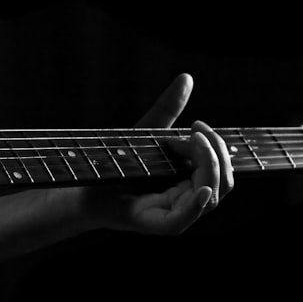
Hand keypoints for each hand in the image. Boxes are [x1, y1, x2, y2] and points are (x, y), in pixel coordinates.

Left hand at [83, 74, 233, 234]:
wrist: (79, 183)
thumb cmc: (114, 161)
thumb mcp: (145, 131)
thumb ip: (167, 108)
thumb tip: (186, 78)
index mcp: (189, 182)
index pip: (223, 169)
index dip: (216, 145)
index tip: (195, 123)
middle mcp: (186, 200)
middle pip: (224, 183)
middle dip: (216, 152)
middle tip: (195, 130)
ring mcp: (171, 213)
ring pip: (210, 198)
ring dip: (208, 167)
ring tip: (188, 142)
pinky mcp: (153, 223)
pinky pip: (183, 220)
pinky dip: (196, 205)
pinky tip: (200, 188)